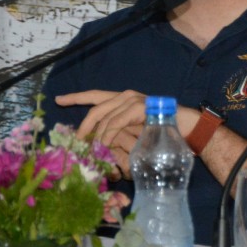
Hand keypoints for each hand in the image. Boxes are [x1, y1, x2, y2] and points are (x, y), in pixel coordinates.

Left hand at [55, 89, 187, 170]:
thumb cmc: (163, 133)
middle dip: (83, 127)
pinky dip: (108, 135)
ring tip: (91, 151)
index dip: (76, 97)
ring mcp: (133, 100)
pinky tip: (103, 146)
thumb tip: (97, 143)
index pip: (95, 96)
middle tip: (76, 142)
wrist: (187, 129)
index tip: (59, 100)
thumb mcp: (134, 133)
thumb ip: (118, 133)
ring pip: (105, 117)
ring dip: (96, 136)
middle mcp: (126, 96)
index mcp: (124, 99)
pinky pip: (116, 122)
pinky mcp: (139, 107)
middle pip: (95, 108)